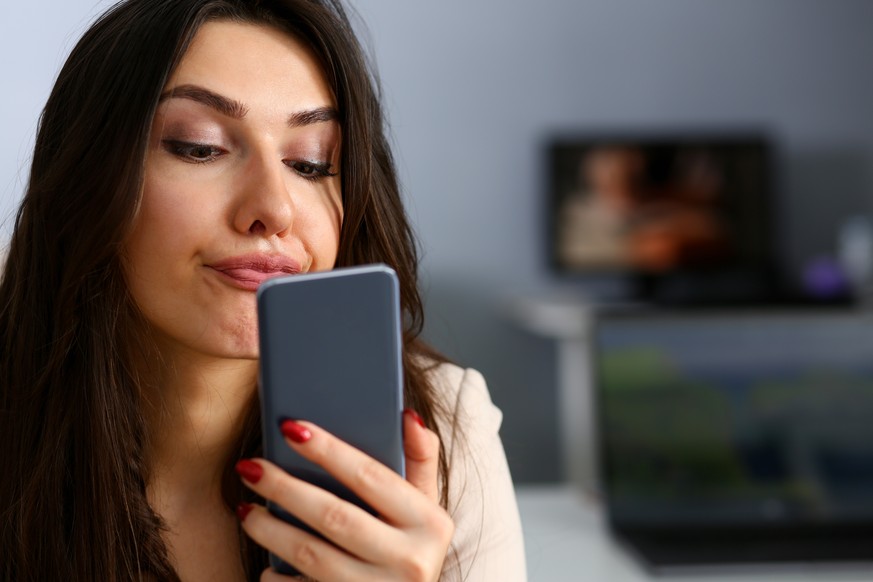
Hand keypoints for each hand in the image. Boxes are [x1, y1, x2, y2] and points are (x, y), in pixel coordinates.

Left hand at [235, 411, 453, 580]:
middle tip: (251, 467)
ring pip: (311, 555)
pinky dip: (277, 578)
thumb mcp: (426, 508)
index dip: (329, 450)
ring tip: (246, 509)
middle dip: (285, 488)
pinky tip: (266, 563)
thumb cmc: (411, 548)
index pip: (371, 476)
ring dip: (270, 530)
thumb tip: (407, 416)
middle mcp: (410, 561)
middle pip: (334, 516)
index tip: (291, 427)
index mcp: (430, 524)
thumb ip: (420, 460)